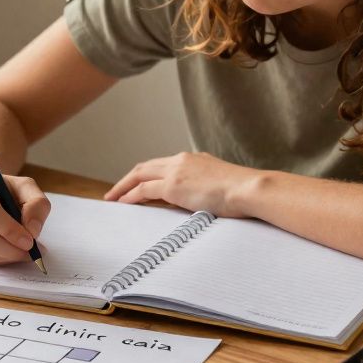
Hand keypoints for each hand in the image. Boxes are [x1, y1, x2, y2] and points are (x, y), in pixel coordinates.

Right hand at [0, 171, 50, 264]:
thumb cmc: (5, 191)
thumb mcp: (26, 188)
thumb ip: (37, 204)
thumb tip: (32, 230)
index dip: (10, 230)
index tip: (29, 242)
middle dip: (9, 249)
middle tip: (30, 253)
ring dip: (5, 257)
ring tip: (21, 252)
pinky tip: (6, 252)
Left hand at [102, 151, 259, 216]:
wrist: (250, 189)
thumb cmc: (243, 192)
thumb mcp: (221, 185)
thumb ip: (207, 188)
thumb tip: (201, 201)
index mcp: (193, 159)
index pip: (162, 165)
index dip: (147, 174)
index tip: (137, 184)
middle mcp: (181, 160)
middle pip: (146, 167)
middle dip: (128, 179)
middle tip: (116, 191)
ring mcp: (176, 171)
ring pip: (140, 175)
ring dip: (123, 187)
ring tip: (112, 199)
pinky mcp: (173, 186)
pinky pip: (143, 190)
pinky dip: (130, 196)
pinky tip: (122, 204)